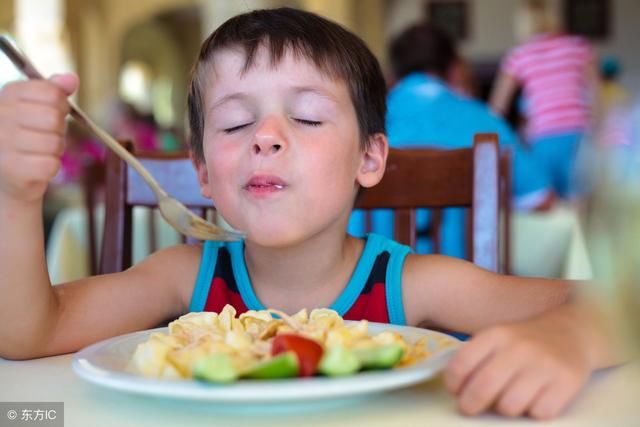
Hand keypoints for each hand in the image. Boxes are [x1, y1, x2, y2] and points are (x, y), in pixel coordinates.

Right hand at [0, 74, 78, 202]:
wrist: (7, 175)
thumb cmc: (25, 137)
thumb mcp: (37, 108)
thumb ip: (53, 91)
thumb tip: (72, 79)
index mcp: (7, 94)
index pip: (50, 92)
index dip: (61, 106)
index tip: (53, 114)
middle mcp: (0, 115)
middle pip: (53, 117)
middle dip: (58, 130)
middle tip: (45, 135)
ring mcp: (2, 142)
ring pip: (54, 142)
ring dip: (54, 150)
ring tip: (38, 151)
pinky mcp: (11, 168)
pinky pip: (50, 164)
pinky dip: (50, 167)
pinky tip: (35, 166)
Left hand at [444, 319, 591, 418]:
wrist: (571, 333)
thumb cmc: (525, 342)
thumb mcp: (498, 339)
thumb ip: (476, 359)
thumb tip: (457, 390)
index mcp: (497, 335)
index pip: (463, 362)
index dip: (453, 383)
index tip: (455, 391)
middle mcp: (519, 348)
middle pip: (484, 387)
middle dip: (470, 404)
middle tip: (470, 408)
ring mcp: (544, 365)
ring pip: (510, 405)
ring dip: (505, 409)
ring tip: (509, 400)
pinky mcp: (567, 382)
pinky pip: (539, 413)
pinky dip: (533, 412)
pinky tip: (535, 399)